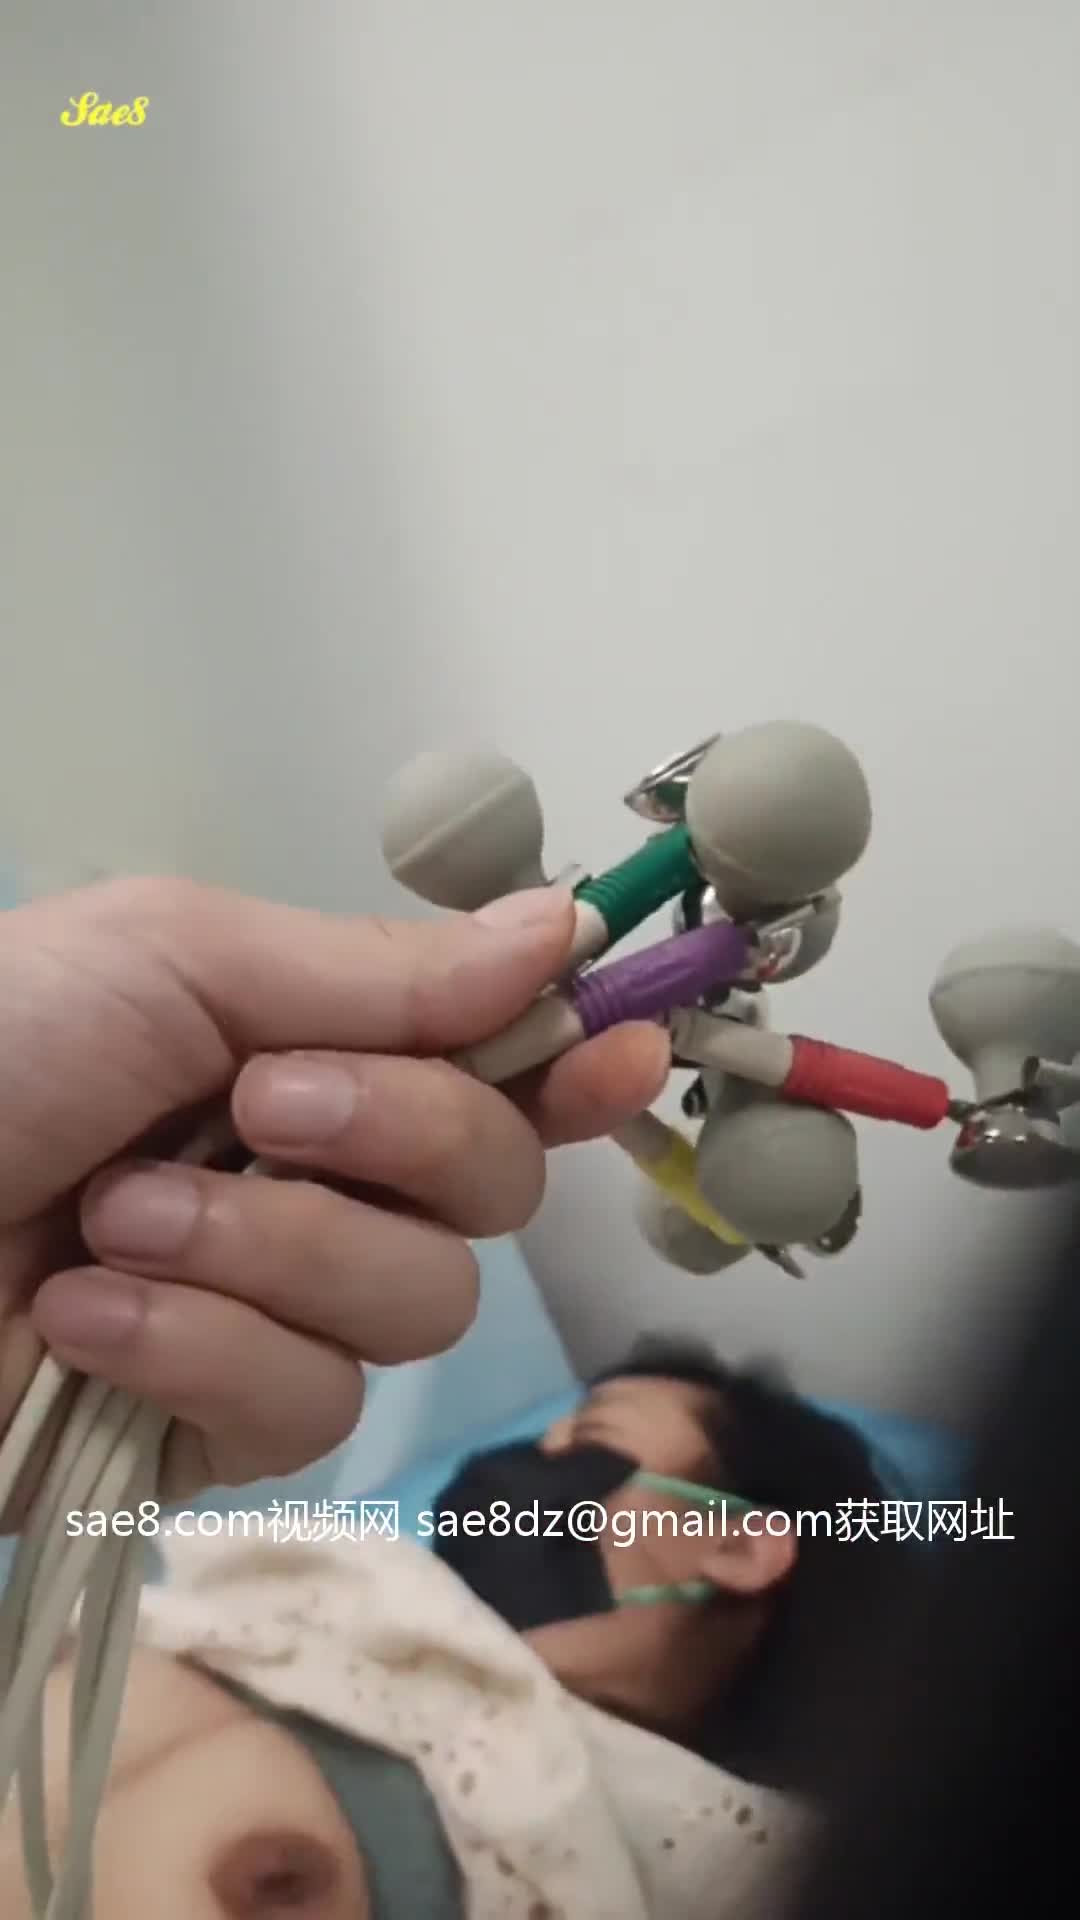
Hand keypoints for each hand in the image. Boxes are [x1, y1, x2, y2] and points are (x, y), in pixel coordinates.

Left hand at [0, 877, 668, 1507]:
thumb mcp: (178, 958)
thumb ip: (381, 972)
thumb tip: (563, 926)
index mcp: (313, 1051)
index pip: (496, 1068)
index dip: (576, 1065)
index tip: (621, 1054)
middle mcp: (318, 1180)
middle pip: (493, 1193)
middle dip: (398, 1145)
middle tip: (261, 1109)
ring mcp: (272, 1312)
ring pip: (417, 1309)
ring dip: (266, 1253)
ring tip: (116, 1221)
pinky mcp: (213, 1434)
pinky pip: (305, 1409)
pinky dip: (195, 1353)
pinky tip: (85, 1319)